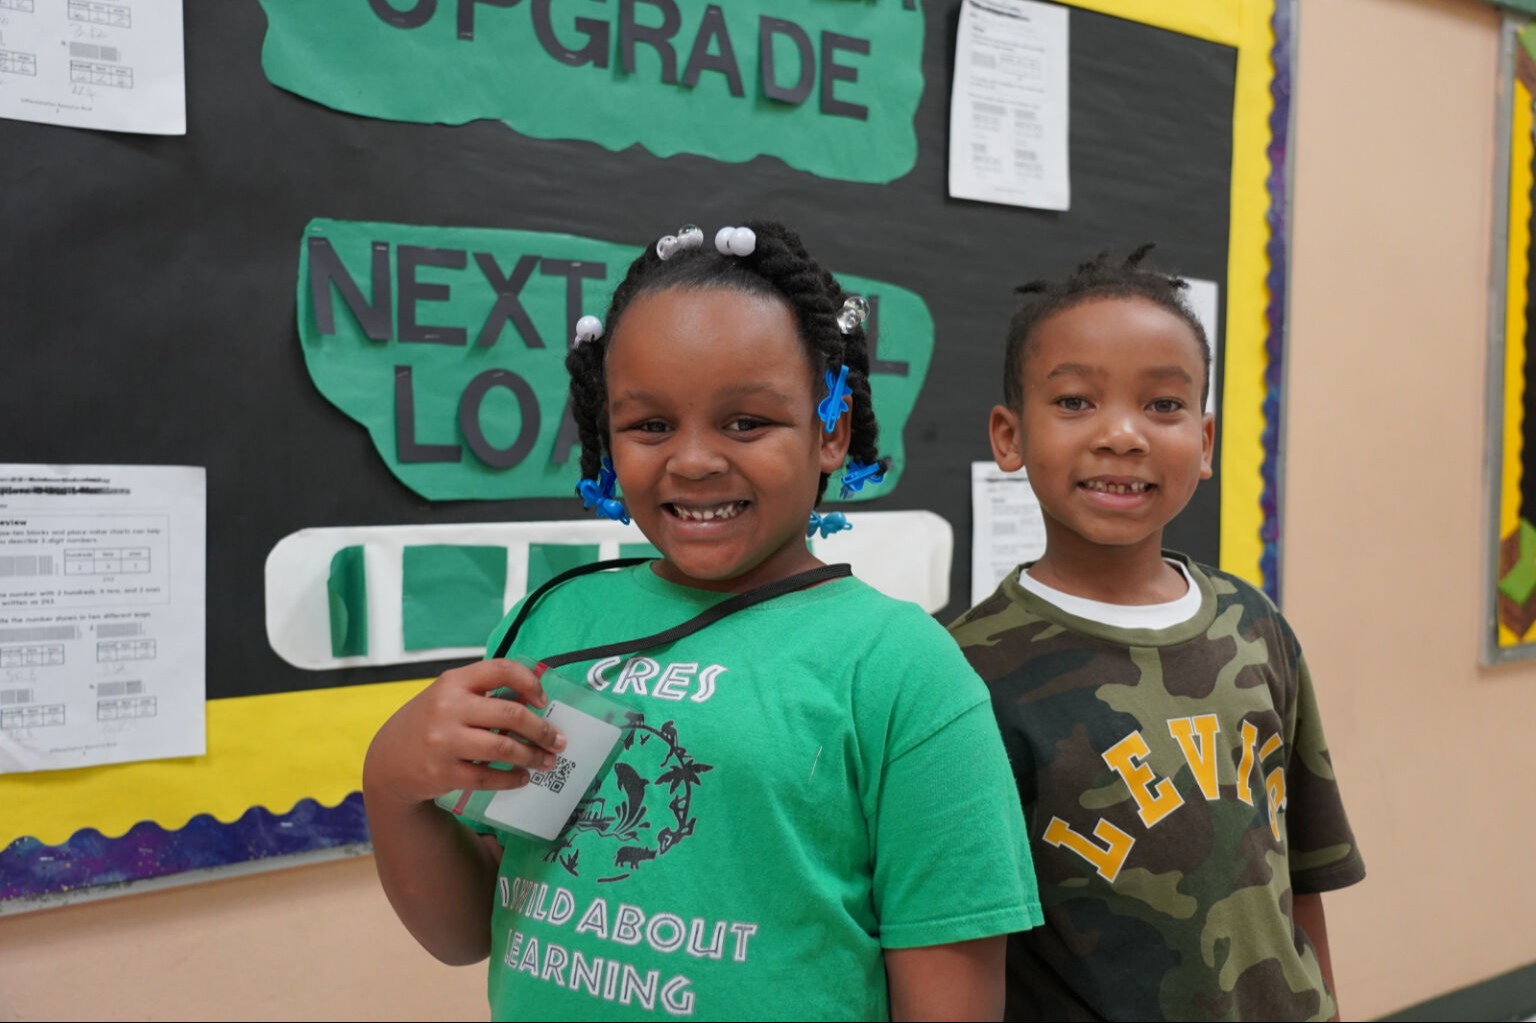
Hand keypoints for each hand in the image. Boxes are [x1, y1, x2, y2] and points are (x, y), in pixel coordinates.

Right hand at [363, 658, 567, 807]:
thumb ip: (482, 695)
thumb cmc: (429, 724)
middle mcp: (448, 707)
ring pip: (504, 748)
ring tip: (546, 762)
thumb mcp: (448, 698)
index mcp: (453, 682)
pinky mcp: (443, 773)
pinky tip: (522, 778)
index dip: (530, 682)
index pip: (501, 669)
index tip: (543, 700)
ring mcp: (444, 741)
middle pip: (511, 714)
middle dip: (542, 730)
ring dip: (532, 756)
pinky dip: (512, 778)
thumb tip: (533, 703)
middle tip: (558, 741)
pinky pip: (488, 777)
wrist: (388, 761)